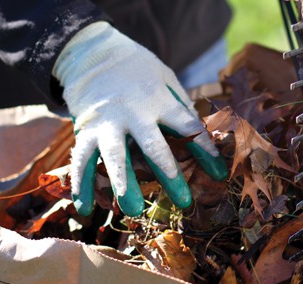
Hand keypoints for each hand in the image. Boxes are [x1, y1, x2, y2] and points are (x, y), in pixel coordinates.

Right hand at [53, 22, 226, 216]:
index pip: (188, 127)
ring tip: (132, 210)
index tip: (221, 173)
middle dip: (170, 174)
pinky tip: (85, 208)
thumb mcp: (166, 79)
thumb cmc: (139, 71)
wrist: (94, 54)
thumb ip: (180, 107)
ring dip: (124, 184)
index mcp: (159, 100)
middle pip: (153, 147)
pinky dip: (81, 185)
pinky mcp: (85, 131)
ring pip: (115, 157)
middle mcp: (134, 113)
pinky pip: (82, 160)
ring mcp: (107, 123)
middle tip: (184, 202)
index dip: (206, 151)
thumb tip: (202, 137)